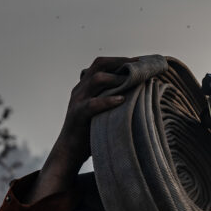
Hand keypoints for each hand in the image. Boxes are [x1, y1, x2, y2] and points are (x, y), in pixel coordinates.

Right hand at [25, 57, 131, 202]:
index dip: (121, 60)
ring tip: (133, 80)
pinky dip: (107, 101)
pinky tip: (121, 100)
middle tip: (140, 65)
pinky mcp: (77, 115)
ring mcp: (78, 101)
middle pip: (99, 65)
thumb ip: (112, 98)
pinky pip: (92, 105)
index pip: (102, 64)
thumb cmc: (91, 130)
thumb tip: (135, 92)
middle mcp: (81, 89)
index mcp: (86, 86)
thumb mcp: (102, 110)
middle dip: (121, 62)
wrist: (70, 150)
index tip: (140, 60)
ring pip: (95, 80)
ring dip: (116, 78)